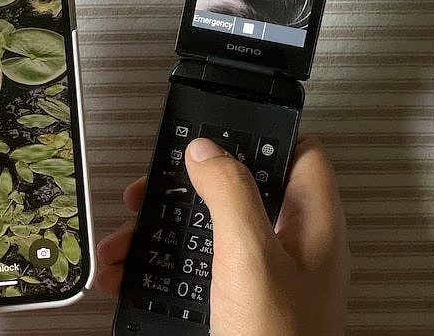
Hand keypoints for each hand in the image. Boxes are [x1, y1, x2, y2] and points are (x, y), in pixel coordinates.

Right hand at [95, 136, 349, 335]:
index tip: (218, 130)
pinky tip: (124, 273)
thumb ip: (231, 193)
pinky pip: (195, 269)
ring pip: (209, 231)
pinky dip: (158, 268)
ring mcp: (264, 278)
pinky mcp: (238, 304)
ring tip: (122, 239)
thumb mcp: (249, 255)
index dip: (264, 136)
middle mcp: (291, 247)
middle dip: (185, 189)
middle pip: (240, 191)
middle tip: (149, 189)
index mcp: (311, 223)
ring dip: (160, 231)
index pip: (302, 155)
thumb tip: (207, 149)